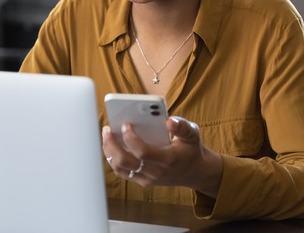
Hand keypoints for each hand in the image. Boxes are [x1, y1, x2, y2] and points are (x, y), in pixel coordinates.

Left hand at [102, 116, 222, 197]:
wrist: (196, 172)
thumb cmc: (191, 150)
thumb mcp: (192, 134)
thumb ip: (182, 126)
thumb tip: (169, 121)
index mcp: (168, 159)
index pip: (142, 152)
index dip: (130, 138)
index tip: (125, 124)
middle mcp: (156, 172)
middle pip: (125, 162)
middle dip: (112, 145)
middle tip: (108, 129)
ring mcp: (148, 179)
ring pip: (120, 169)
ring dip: (110, 152)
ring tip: (107, 136)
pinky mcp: (143, 182)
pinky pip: (123, 172)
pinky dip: (114, 159)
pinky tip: (112, 146)